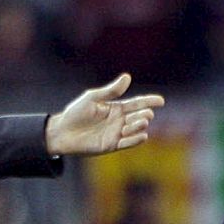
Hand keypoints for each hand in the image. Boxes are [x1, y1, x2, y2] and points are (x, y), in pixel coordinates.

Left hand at [45, 73, 164, 156]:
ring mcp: (116, 134)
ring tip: (137, 122)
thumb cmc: (75, 113)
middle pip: (139, 117)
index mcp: (117, 108)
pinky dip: (136, 140)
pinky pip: (127, 144)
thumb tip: (127, 77)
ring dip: (140, 126)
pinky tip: (142, 135)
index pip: (137, 104)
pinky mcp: (111, 146)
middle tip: (144, 114)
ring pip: (136, 130)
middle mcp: (119, 121)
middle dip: (144, 115)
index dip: (149, 101)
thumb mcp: (93, 98)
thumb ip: (111, 91)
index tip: (161, 101)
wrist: (62, 131)